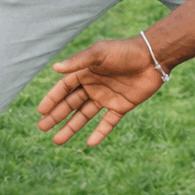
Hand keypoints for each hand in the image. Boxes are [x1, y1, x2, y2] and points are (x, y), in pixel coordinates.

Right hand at [36, 37, 165, 145]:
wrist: (153, 57)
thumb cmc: (125, 51)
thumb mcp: (100, 53)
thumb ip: (79, 61)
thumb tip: (55, 67)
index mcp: (87, 73)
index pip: (64, 88)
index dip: (52, 99)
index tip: (40, 111)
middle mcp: (95, 86)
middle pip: (71, 103)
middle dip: (56, 116)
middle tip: (42, 128)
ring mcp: (107, 97)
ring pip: (85, 115)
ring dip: (72, 127)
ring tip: (57, 141)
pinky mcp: (122, 106)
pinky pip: (108, 122)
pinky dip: (100, 132)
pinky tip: (90, 143)